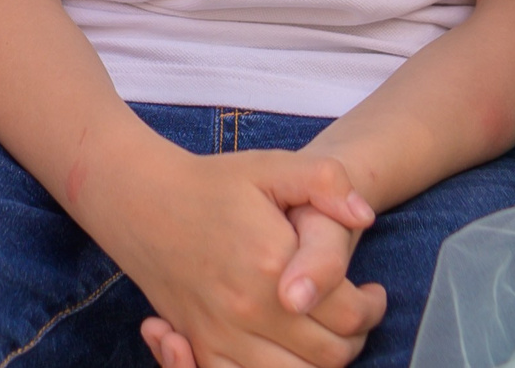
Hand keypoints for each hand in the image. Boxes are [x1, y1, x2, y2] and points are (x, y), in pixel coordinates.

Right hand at [96, 146, 382, 367]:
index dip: (372, 307)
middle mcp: (248, 308)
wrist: (141, 200)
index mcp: (273, 264)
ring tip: (326, 334)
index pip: (349, 312)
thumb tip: (363, 216)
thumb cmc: (211, 184)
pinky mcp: (200, 346)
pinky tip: (286, 355)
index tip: (373, 294)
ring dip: (321, 363)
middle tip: (356, 314)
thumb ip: (325, 182)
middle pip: (329, 354)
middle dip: (355, 338)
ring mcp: (221, 333)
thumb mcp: (271, 166)